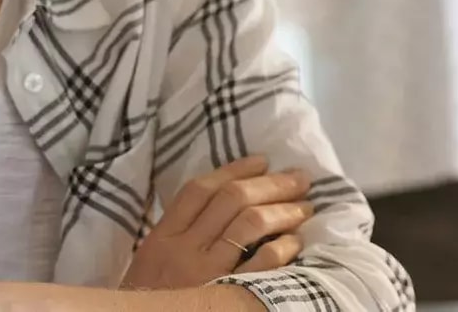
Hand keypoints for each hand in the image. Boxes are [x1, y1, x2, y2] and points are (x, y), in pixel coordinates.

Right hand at [122, 155, 313, 289]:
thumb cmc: (153, 297)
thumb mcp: (152, 260)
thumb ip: (178, 232)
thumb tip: (222, 200)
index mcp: (162, 237)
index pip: (199, 190)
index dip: (235, 169)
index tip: (263, 160)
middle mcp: (184, 249)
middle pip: (231, 199)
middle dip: (271, 183)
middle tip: (299, 179)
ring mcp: (207, 273)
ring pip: (251, 223)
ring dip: (284, 210)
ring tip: (304, 208)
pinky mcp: (227, 294)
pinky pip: (263, 263)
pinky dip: (284, 247)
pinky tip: (296, 241)